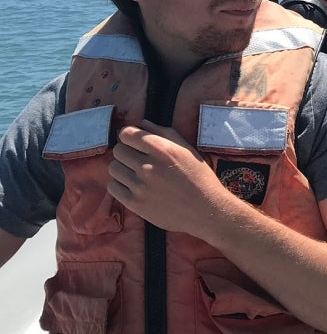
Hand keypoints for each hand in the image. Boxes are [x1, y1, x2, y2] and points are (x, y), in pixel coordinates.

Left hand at [107, 122, 227, 235]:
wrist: (206, 210)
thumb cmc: (199, 177)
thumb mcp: (186, 149)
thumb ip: (163, 132)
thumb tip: (141, 123)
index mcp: (161, 149)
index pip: (126, 134)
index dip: (128, 136)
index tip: (133, 142)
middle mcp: (148, 166)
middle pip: (118, 150)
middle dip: (126, 152)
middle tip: (136, 160)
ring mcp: (140, 186)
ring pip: (113, 168)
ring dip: (122, 168)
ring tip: (134, 174)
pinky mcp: (135, 203)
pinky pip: (113, 187)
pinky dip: (119, 185)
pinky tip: (132, 186)